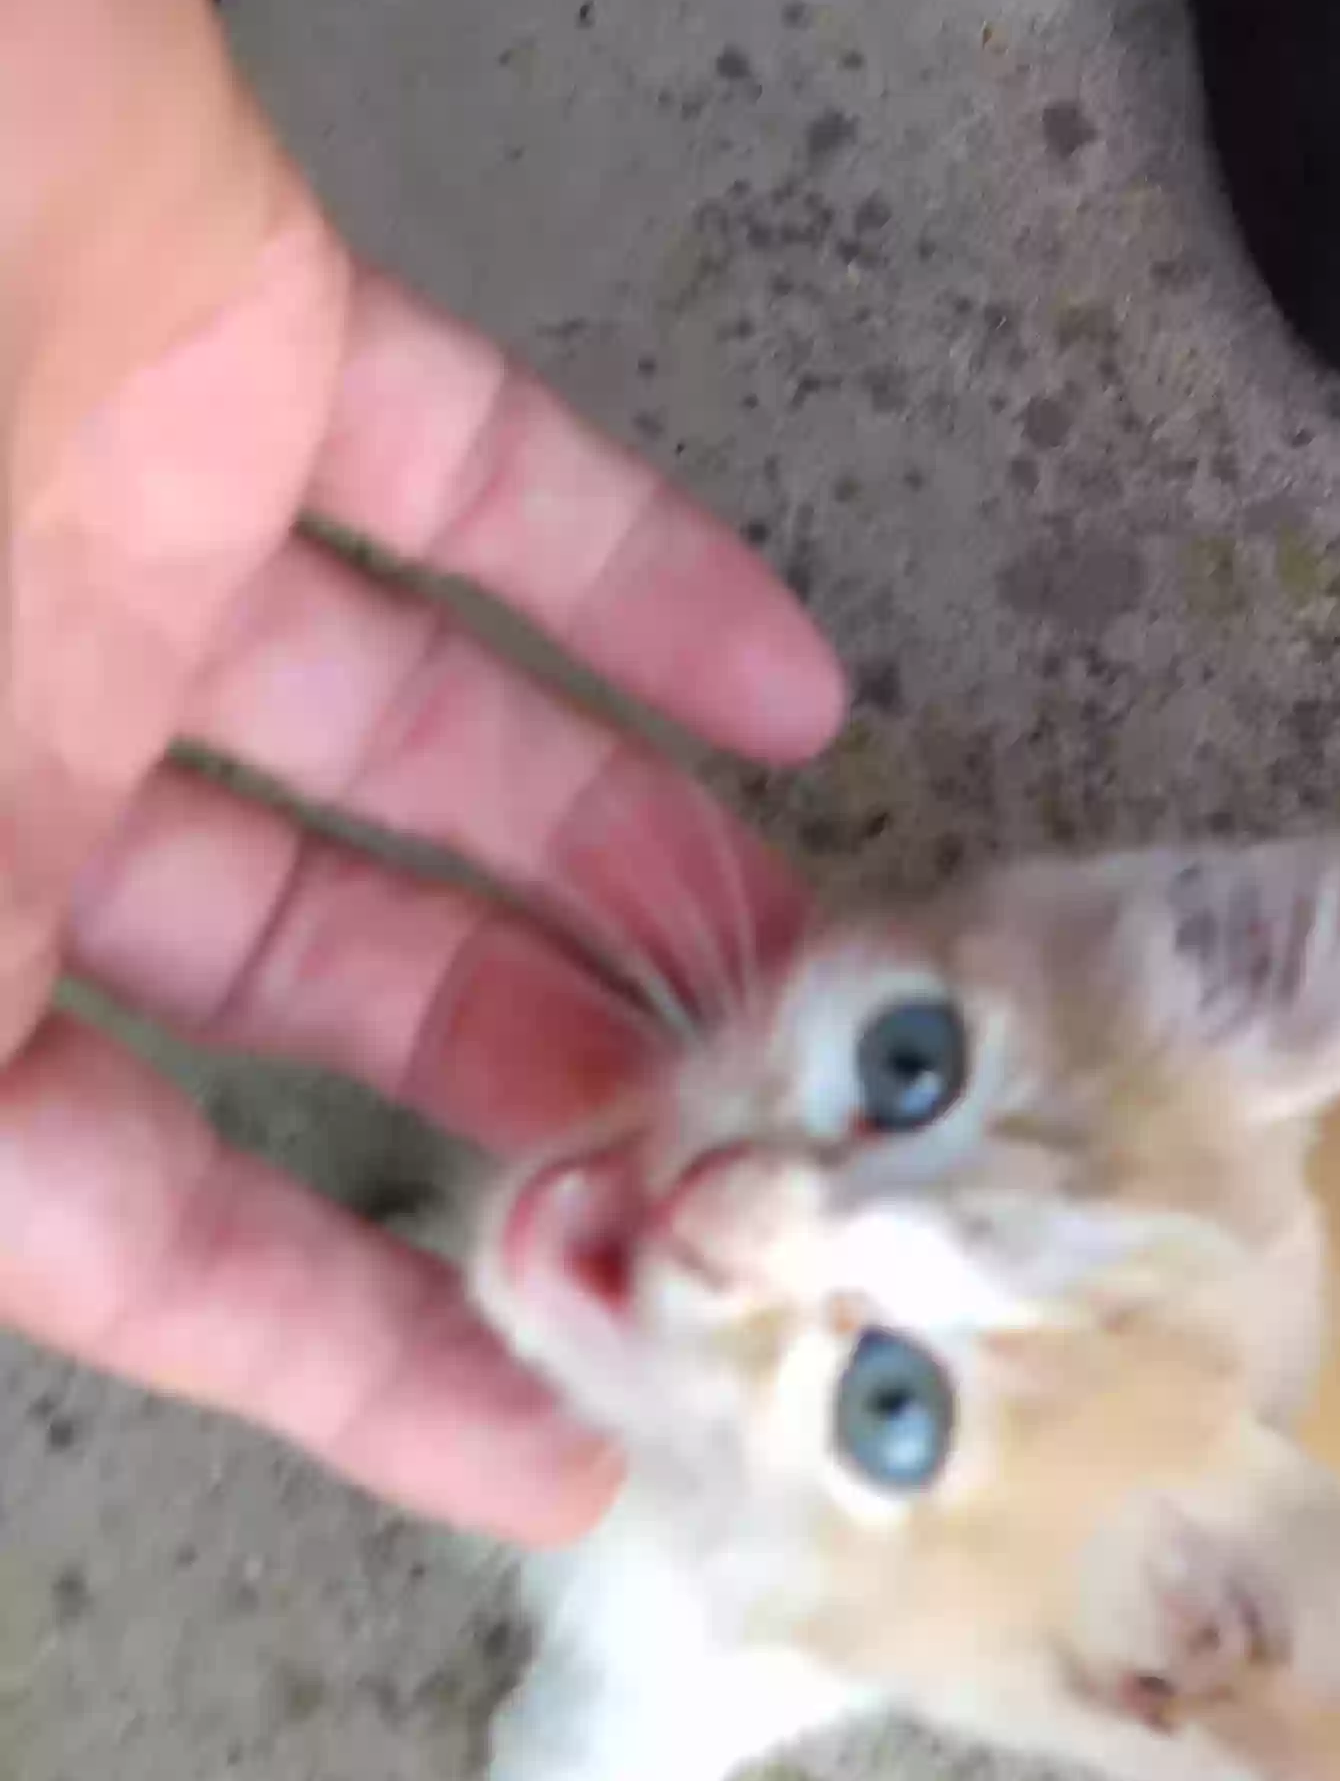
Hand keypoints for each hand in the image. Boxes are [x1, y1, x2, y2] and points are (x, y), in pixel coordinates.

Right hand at [0, 0, 842, 1539]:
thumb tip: (29, 1214)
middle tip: (745, 1169)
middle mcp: (1, 742)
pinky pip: (465, 475)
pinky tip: (791, 680)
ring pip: (408, 740)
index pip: (109, 1206)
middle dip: (515, 1085)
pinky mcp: (232, 319)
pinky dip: (629, 574)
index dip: (320, 1356)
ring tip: (817, 958)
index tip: (546, 1461)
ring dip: (608, 851)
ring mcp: (118, 527)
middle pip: (288, 976)